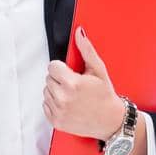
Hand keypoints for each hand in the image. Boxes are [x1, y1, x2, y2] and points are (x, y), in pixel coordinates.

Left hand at [43, 28, 124, 142]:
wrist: (110, 121)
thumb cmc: (105, 96)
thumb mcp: (99, 70)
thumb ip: (86, 50)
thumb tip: (79, 32)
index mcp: (72, 84)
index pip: (52, 66)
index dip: (61, 68)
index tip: (71, 73)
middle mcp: (63, 98)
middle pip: (48, 79)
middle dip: (59, 79)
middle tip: (74, 85)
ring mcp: (59, 112)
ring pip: (46, 92)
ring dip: (56, 91)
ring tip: (72, 95)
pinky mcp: (56, 122)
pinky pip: (45, 105)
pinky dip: (54, 104)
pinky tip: (68, 104)